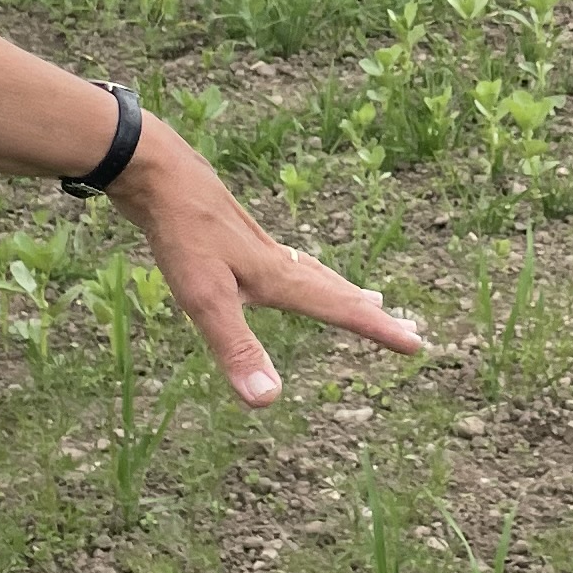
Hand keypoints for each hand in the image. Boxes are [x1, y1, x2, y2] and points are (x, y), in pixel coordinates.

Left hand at [106, 122, 425, 407]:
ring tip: (365, 298)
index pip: (338, 309)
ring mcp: (255, 244)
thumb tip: (269, 401)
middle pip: (333, 289)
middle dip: (367, 312)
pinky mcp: (233, 233)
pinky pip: (286, 262)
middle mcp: (276, 260)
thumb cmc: (181, 233)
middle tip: (404, 325)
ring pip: (312, 273)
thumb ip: (237, 349)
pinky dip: (306, 273)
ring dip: (341, 290)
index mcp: (278, 278)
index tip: (416, 342)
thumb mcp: (204, 300)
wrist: (157, 170)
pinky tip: (289, 269)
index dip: (376, 330)